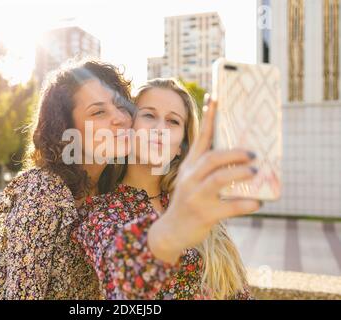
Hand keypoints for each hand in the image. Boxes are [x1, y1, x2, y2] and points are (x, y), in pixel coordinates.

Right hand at [148, 95, 260, 263]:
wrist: (170, 232)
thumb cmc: (188, 203)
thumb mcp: (191, 182)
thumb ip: (207, 169)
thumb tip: (239, 157)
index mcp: (188, 167)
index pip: (200, 138)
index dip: (209, 118)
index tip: (216, 97)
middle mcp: (189, 179)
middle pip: (212, 158)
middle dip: (234, 153)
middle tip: (253, 154)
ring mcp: (195, 197)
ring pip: (219, 179)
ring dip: (240, 173)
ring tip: (255, 172)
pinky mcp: (204, 214)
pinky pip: (229, 206)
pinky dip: (246, 204)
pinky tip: (257, 203)